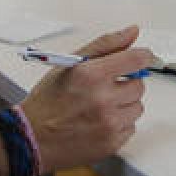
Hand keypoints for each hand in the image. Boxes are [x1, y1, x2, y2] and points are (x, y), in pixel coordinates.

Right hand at [19, 25, 151, 174]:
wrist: (32, 139)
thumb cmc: (48, 101)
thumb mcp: (70, 64)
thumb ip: (105, 45)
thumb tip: (132, 32)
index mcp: (91, 75)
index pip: (136, 59)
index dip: (144, 57)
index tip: (143, 59)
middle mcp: (102, 100)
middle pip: (139, 85)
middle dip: (126, 84)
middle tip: (106, 88)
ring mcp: (108, 124)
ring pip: (137, 108)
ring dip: (124, 105)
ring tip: (100, 107)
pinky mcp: (111, 143)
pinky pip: (131, 127)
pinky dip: (119, 124)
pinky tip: (99, 122)